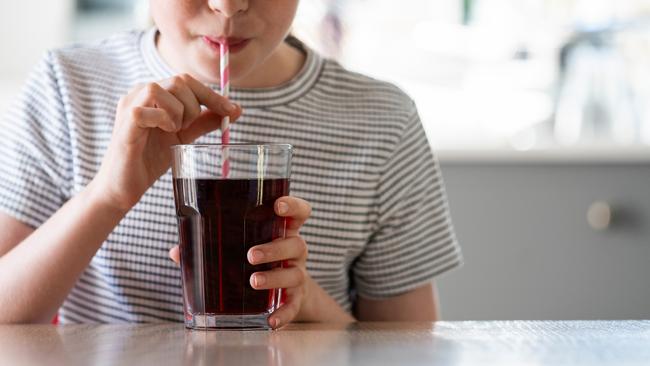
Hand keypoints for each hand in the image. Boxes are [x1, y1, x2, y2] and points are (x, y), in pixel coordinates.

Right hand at [91, 74, 241, 211]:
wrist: (124, 186)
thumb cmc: (150, 159)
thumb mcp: (184, 136)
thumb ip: (204, 121)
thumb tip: (234, 110)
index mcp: (153, 93)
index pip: (187, 81)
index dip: (212, 95)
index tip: (232, 110)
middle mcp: (139, 93)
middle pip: (179, 81)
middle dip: (195, 106)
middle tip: (189, 128)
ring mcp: (130, 105)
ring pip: (164, 90)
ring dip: (178, 113)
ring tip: (172, 131)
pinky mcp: (125, 122)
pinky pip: (148, 110)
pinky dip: (163, 121)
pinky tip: (161, 132)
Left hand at [169, 196, 311, 328]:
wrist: (286, 292)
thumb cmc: (257, 262)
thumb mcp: (239, 249)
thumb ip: (210, 247)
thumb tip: (176, 251)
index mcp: (281, 232)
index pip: (298, 213)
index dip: (293, 206)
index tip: (278, 206)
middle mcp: (294, 251)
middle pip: (295, 244)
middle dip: (273, 249)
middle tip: (251, 255)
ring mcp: (297, 274)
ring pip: (295, 273)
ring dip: (274, 277)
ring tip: (253, 281)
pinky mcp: (296, 298)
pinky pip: (293, 306)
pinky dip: (284, 313)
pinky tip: (271, 321)